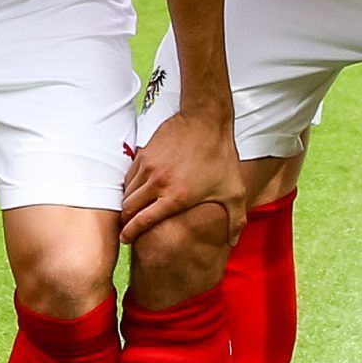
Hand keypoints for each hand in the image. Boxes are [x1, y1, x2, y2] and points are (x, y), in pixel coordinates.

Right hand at [121, 106, 245, 245]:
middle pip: (129, 208)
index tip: (126, 239)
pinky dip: (129, 187)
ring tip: (131, 211)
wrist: (206, 120)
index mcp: (176, 197)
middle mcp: (158, 183)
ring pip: (127, 192)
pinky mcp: (145, 154)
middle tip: (127, 228)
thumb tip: (233, 242)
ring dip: (127, 204)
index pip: (143, 221)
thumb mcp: (234, 191)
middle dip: (125, 221)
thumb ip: (236, 219)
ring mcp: (149, 167)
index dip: (130, 233)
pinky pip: (129, 176)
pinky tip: (136, 191)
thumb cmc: (221, 156)